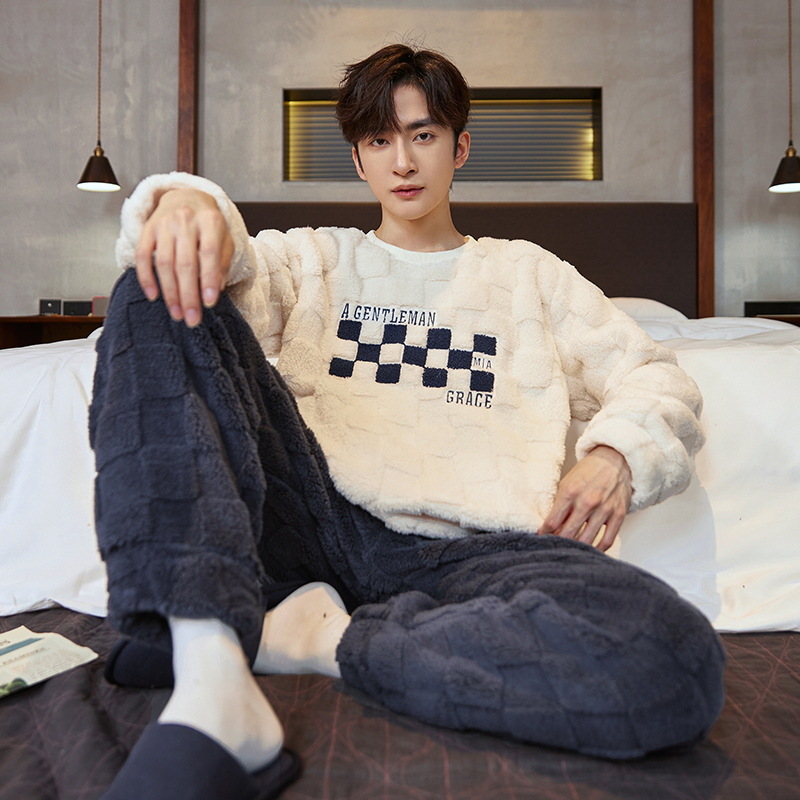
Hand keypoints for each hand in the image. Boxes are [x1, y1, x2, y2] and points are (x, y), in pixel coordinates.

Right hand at [134, 188, 233, 326]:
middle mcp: (186, 220)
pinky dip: (146, 278)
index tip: (209, 303)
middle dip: (188, 295)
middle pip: (185, 263)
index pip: (210, 253)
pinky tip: (154, 296)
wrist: (185, 197)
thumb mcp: (225, 239)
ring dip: (170, 292)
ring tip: (177, 313)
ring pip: (164, 263)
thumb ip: (222, 262)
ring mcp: (164, 224)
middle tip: (192, 319)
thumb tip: (215, 288)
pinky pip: (142, 256)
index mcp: (210, 221)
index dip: (209, 279)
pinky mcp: (147, 229)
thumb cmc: (209, 226)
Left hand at [539, 446, 631, 551]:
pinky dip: (598, 549)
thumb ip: (559, 503)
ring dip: (576, 549)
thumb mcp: (567, 482)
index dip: (544, 534)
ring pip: (586, 539)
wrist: (614, 459)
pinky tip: (590, 551)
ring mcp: (604, 509)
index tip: (541, 538)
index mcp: (570, 492)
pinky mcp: (618, 515)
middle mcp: (587, 502)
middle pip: (568, 533)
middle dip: (558, 543)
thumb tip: (550, 525)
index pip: (552, 521)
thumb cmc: (588, 471)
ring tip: (569, 551)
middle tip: (553, 548)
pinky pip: (607, 540)